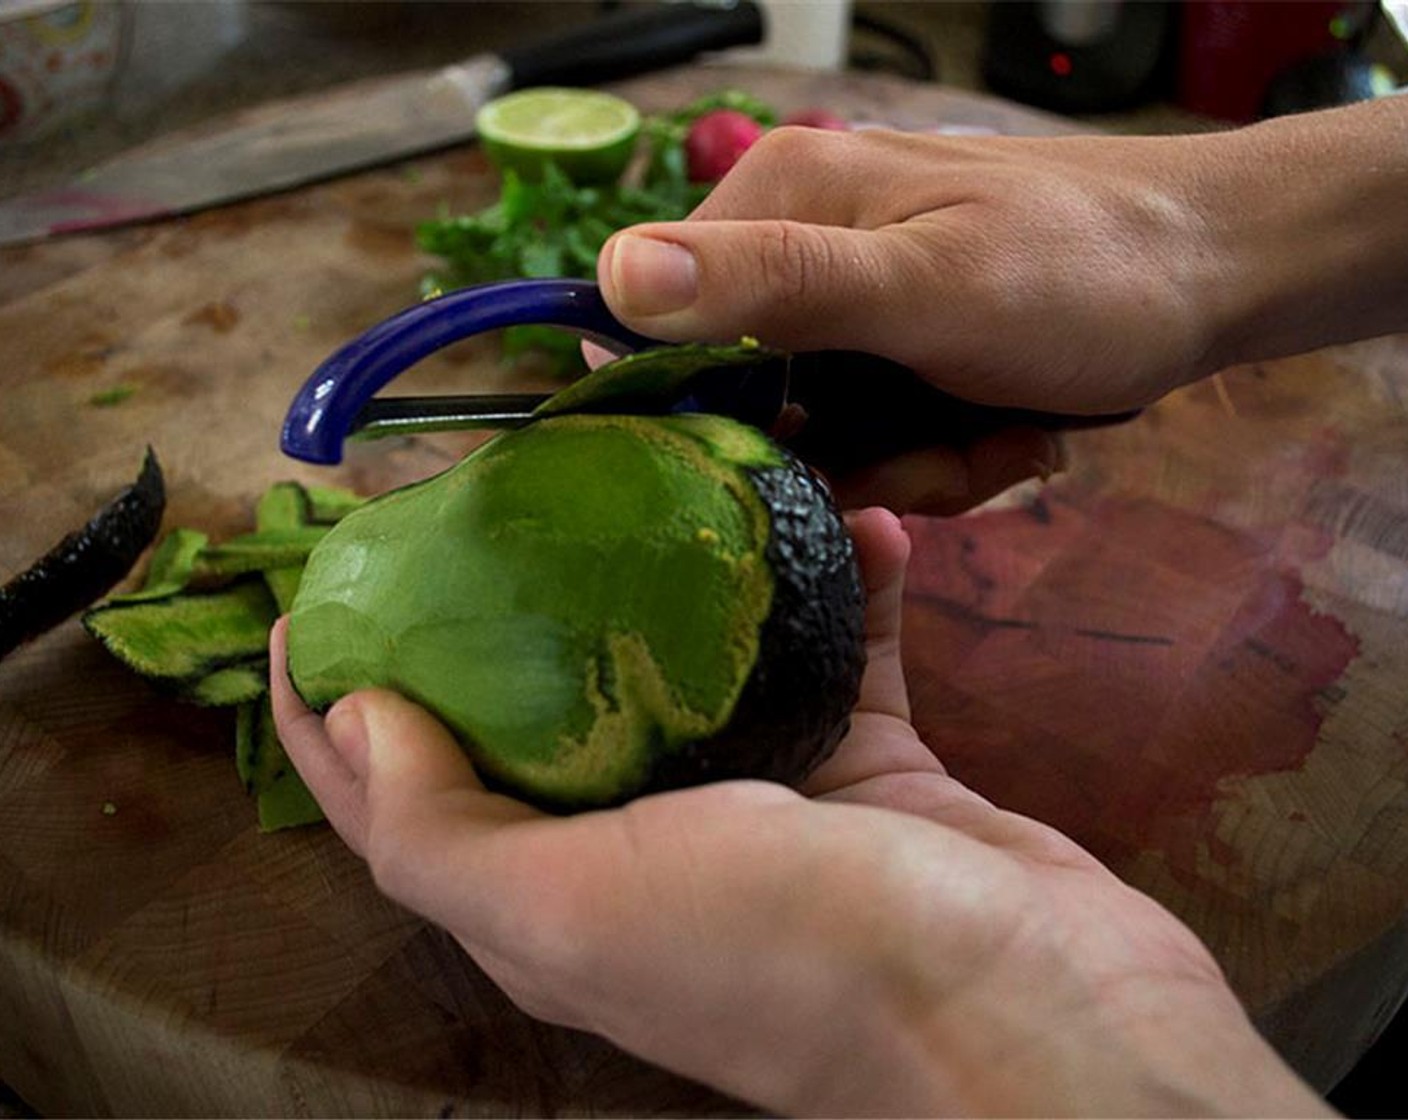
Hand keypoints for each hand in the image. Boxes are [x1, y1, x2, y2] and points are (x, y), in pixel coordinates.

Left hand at [270, 508, 1326, 1116]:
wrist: (1029, 1007)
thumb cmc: (787, 956)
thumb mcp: (580, 911)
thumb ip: (450, 834)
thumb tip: (356, 722)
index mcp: (556, 900)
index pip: (403, 802)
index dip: (340, 710)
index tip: (313, 599)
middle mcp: (647, 854)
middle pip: (542, 715)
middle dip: (504, 609)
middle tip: (485, 498)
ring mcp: (768, 807)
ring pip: (702, 666)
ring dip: (686, 577)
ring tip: (668, 475)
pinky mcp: (872, 771)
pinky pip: (845, 655)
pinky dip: (848, 590)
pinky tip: (858, 516)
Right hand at [595, 100, 1407, 517]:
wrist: (1219, 273)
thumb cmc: (1078, 271)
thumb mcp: (921, 285)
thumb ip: (773, 282)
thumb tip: (612, 274)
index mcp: (774, 208)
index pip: (662, 330)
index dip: (718, 415)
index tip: (807, 452)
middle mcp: (797, 249)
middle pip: (752, 401)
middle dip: (849, 455)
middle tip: (942, 450)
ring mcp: (856, 301)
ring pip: (826, 433)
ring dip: (912, 463)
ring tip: (992, 435)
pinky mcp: (904, 343)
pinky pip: (883, 431)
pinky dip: (945, 454)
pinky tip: (1008, 433)